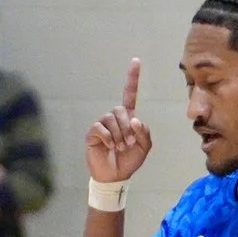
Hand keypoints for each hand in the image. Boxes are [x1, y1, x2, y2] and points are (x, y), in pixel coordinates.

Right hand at [85, 58, 151, 182]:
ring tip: (120, 147)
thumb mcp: (144, 147)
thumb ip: (144, 132)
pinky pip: (100, 127)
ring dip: (119, 135)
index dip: (132, 78)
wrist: (115, 176)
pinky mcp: (93, 133)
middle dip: (127, 127)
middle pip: (120, 109)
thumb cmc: (129, 160)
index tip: (136, 61)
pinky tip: (109, 146)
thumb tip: (134, 119)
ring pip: (111, 118)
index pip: (129, 94)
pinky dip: (108, 137)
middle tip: (129, 144)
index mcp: (128, 118)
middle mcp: (115, 118)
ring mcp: (102, 124)